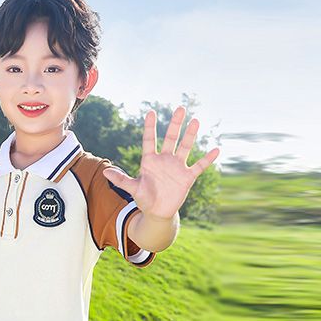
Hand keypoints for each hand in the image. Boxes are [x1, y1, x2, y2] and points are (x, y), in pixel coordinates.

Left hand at [103, 107, 219, 219]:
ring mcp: (177, 167)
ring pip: (185, 147)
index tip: (151, 112)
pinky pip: (199, 166)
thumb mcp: (132, 188)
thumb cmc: (144, 198)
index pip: (149, 140)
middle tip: (180, 108)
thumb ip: (121, 179)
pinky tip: (215, 150)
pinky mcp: (187, 177)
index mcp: (150, 161)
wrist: (157, 212)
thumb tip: (105, 172)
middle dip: (175, 124)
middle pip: (170, 139)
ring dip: (190, 135)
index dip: (150, 127)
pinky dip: (207, 159)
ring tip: (195, 121)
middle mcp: (164, 160)